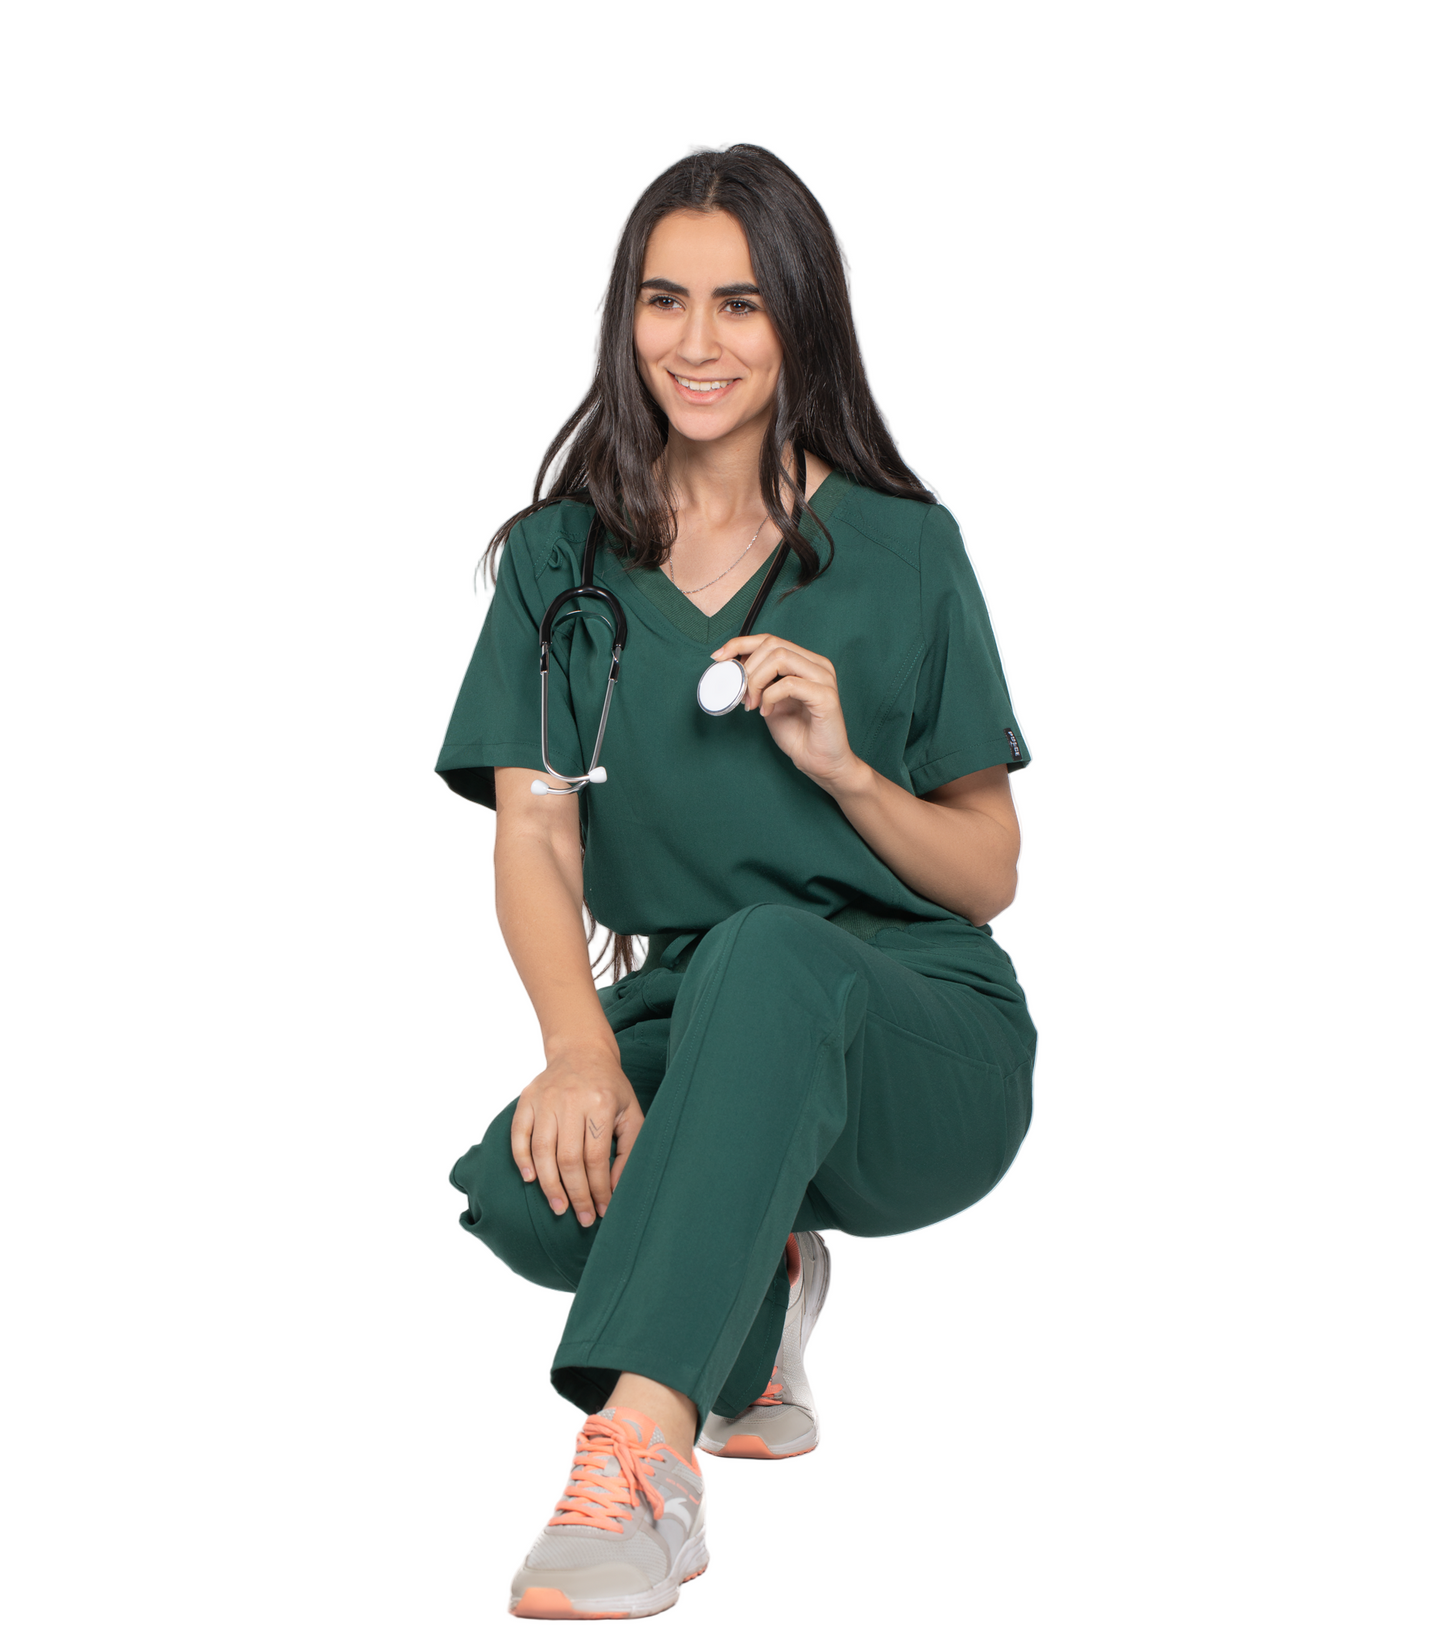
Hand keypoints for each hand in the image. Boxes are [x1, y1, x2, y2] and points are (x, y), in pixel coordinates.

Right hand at [511, 1041, 644, 1225]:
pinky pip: (518, 1134)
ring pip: (542, 1151)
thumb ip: (628, 1151)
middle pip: (568, 1158)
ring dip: (549, 1185)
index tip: (601, 1210)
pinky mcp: (526, 1099)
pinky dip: (522, 1159)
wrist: (581, 1051)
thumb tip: (614, 1189)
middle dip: (575, 1194)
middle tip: (581, 1218)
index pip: (595, 1157)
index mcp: (600, 1103)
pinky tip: (531, 1180)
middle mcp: (570, 1100)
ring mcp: (544, 1099)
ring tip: (559, 1208)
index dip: (597, 1188)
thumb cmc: (610, 1088)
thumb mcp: (631, 1114)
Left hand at [710, 632, 862, 790]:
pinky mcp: (825, 696)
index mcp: (806, 662)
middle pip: (773, 644)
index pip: (771, 639)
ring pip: (780, 658)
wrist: (821, 762)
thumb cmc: (798, 734)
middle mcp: (818, 665)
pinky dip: (770, 697)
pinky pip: (789, 684)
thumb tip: (733, 666)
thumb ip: (758, 681)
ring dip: (756, 680)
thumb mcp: (769, 701)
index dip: (740, 644)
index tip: (718, 657)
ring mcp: (824, 679)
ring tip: (751, 703)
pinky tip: (766, 712)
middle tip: (739, 692)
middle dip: (747, 667)